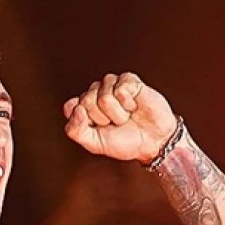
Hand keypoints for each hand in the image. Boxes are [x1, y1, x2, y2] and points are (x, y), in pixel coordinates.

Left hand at [63, 73, 178, 162]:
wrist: (153, 141)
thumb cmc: (124, 142)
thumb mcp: (95, 144)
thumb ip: (75, 131)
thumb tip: (75, 108)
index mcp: (83, 107)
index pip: (71, 107)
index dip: (85, 121)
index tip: (98, 128)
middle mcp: (94, 93)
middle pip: (87, 102)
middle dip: (104, 118)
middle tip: (116, 124)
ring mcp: (111, 85)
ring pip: (104, 97)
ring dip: (118, 113)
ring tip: (126, 116)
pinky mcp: (128, 79)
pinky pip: (120, 90)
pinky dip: (129, 103)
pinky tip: (134, 106)